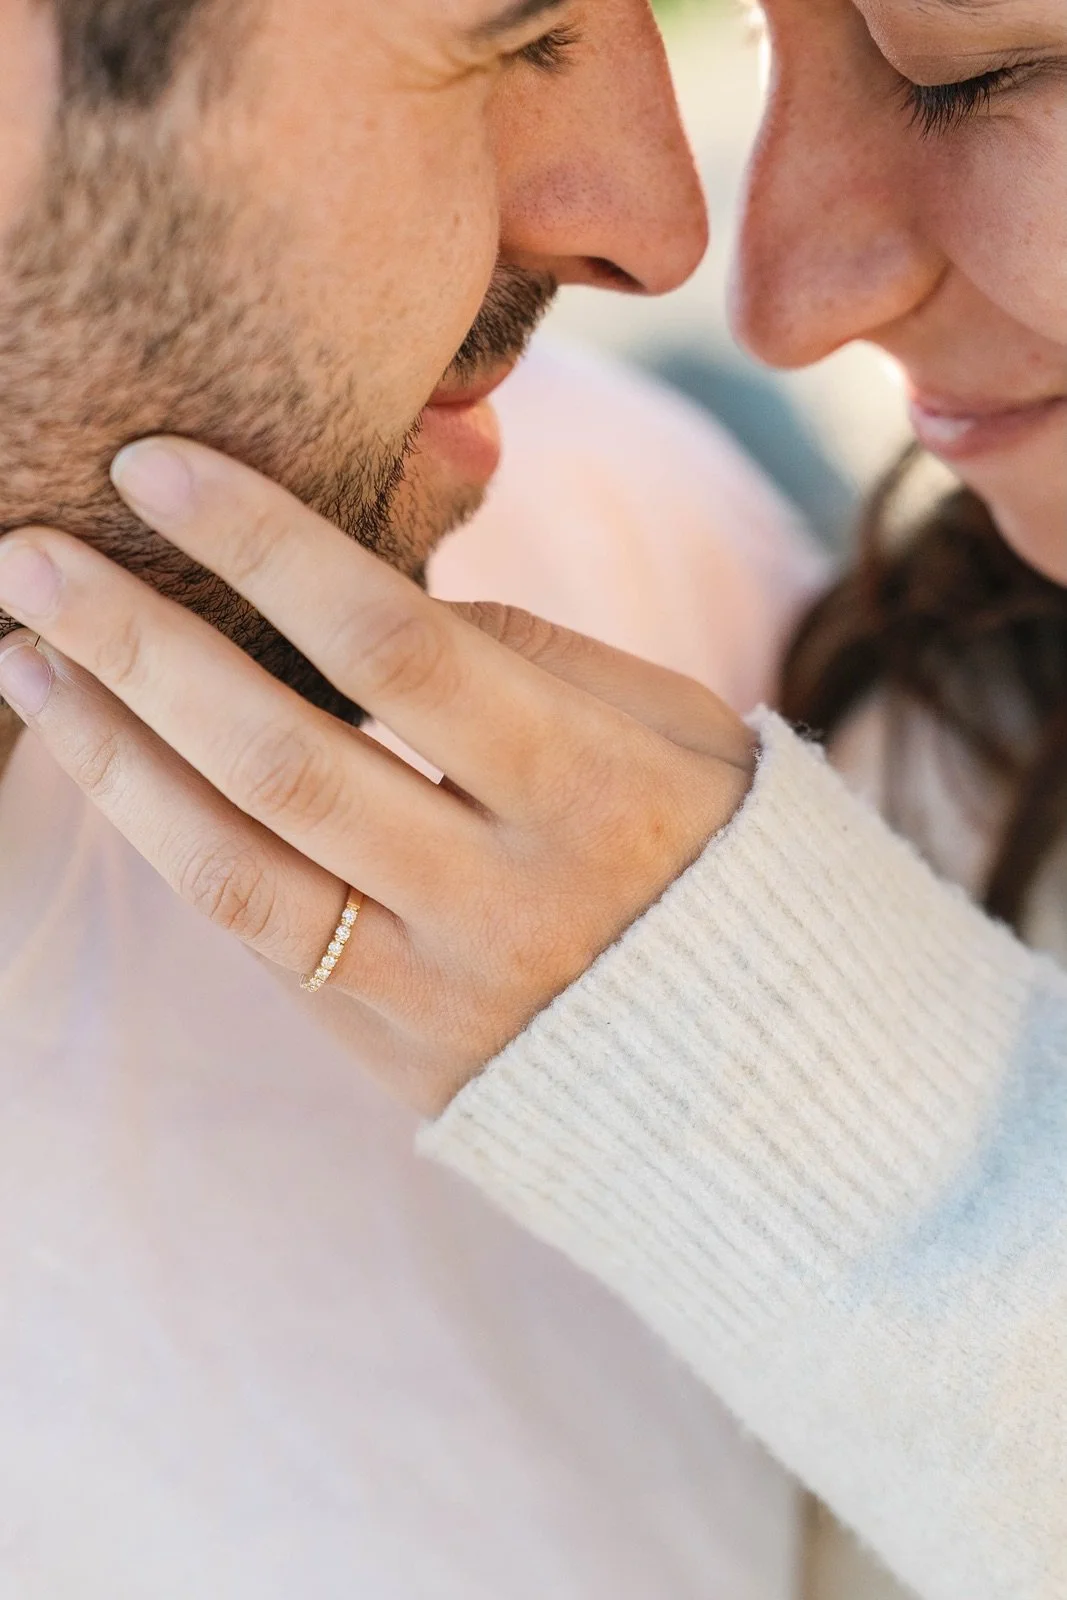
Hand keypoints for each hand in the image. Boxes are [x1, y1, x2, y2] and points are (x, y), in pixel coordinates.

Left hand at [0, 440, 753, 1114]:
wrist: (765, 1074)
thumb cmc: (720, 854)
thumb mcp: (680, 730)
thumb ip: (536, 653)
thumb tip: (371, 596)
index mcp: (596, 787)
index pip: (399, 645)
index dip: (265, 547)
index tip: (158, 467)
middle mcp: (509, 895)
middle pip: (284, 755)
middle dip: (139, 644)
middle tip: (28, 554)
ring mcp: (444, 988)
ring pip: (237, 866)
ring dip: (110, 754)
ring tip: (23, 658)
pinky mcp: (397, 1052)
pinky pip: (260, 938)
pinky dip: (170, 838)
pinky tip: (107, 761)